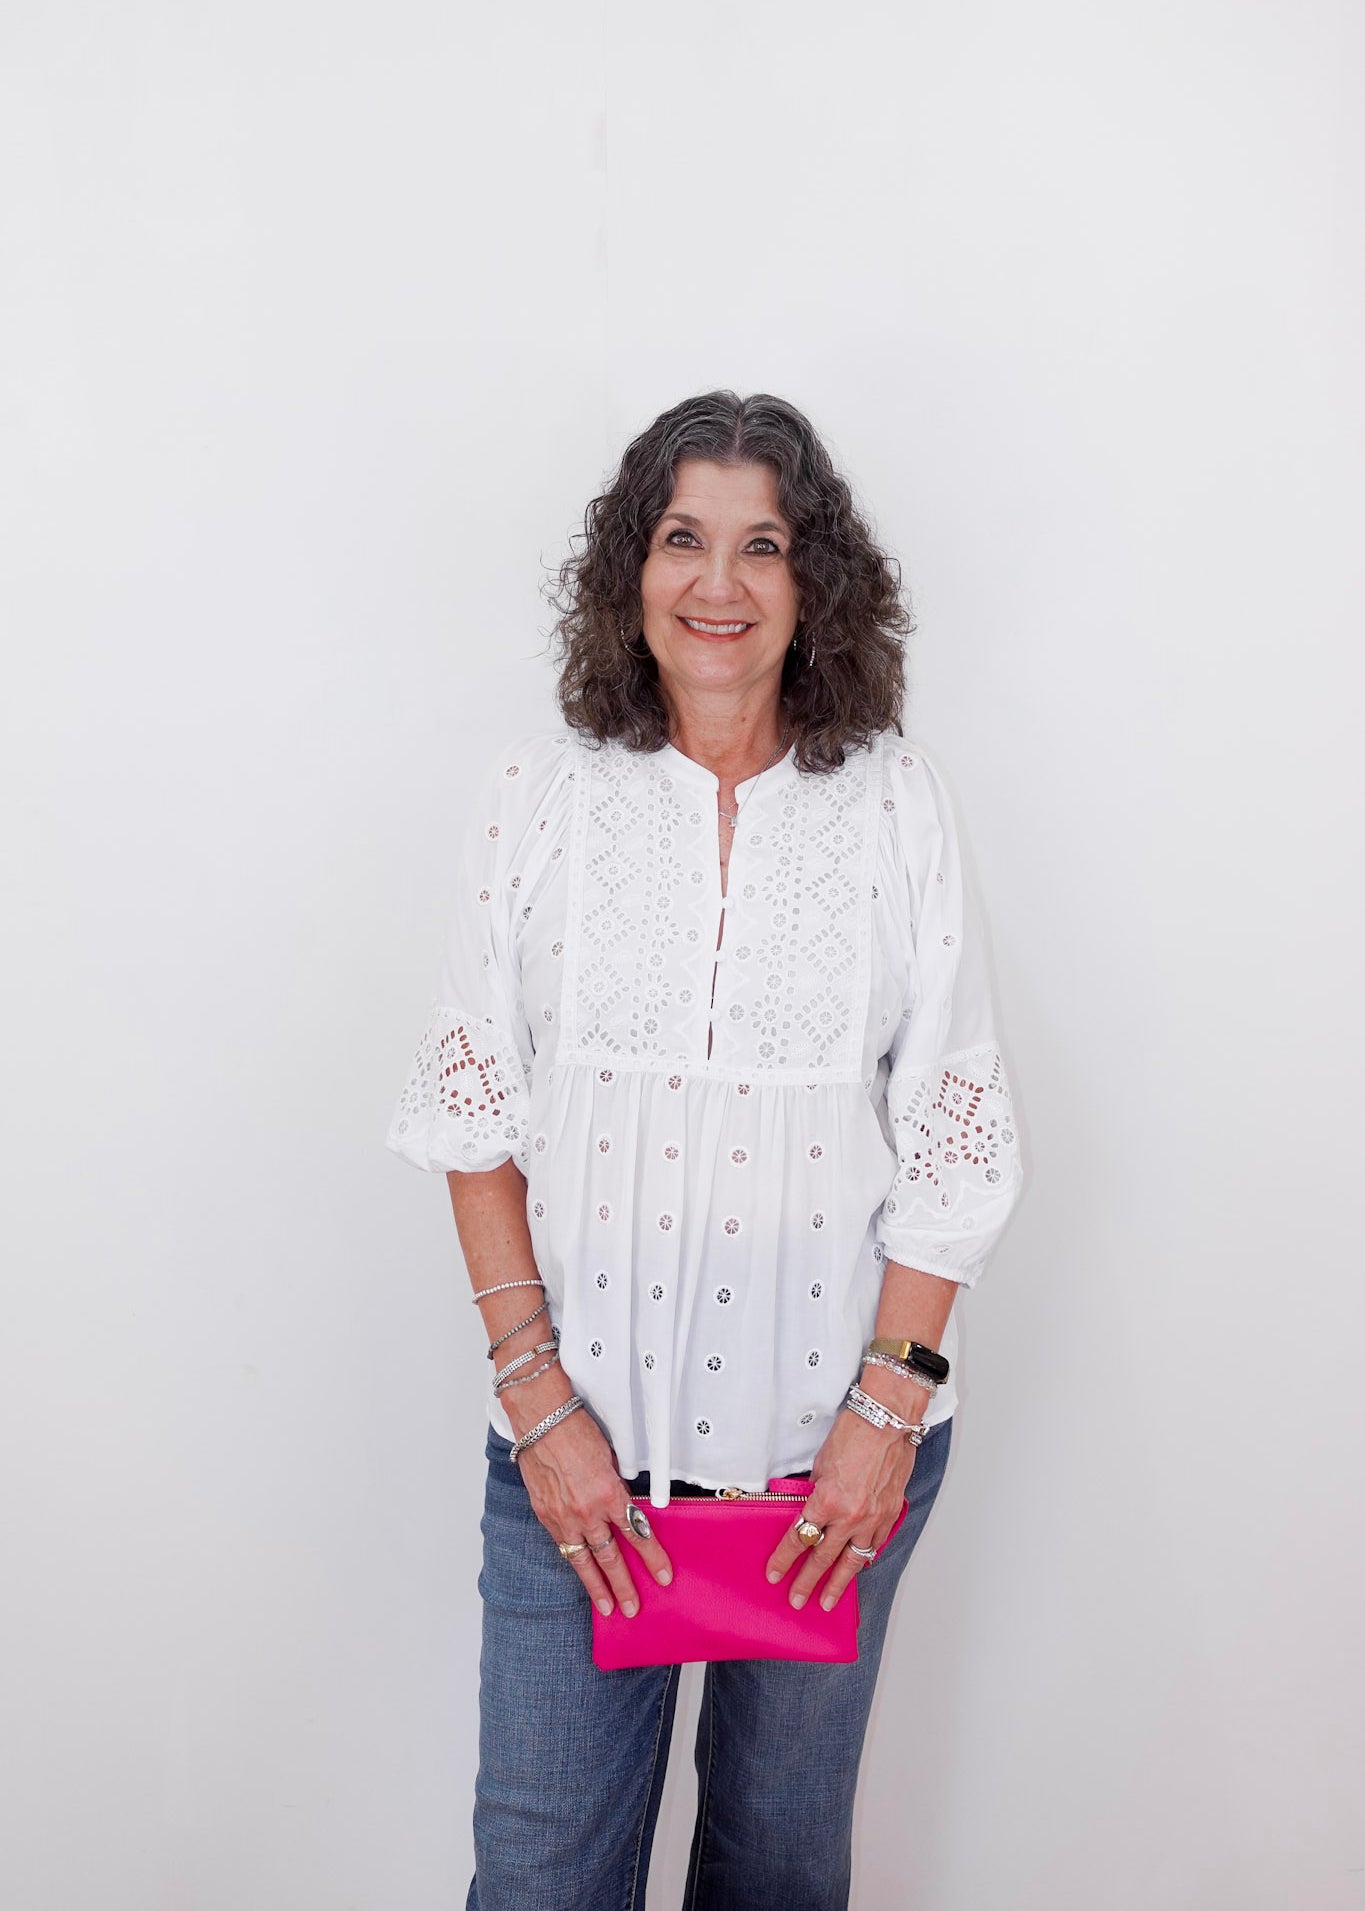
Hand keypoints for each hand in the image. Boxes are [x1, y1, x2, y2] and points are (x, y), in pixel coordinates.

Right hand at [516, 1401, 673, 1616]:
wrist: (541, 1420)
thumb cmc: (577, 1430)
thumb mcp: (610, 1459)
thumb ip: (618, 1488)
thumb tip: (626, 1507)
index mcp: (609, 1493)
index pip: (636, 1534)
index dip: (652, 1557)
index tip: (663, 1575)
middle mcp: (587, 1511)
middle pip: (610, 1557)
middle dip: (624, 1585)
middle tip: (633, 1607)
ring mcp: (564, 1516)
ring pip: (584, 1560)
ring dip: (597, 1586)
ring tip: (607, 1607)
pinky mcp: (546, 1515)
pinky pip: (564, 1546)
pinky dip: (574, 1562)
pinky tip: (582, 1574)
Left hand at [763, 1408, 914, 1611]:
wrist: (888, 1420)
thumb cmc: (854, 1433)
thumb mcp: (821, 1464)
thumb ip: (816, 1492)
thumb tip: (810, 1509)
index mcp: (827, 1501)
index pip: (799, 1538)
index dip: (784, 1559)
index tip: (775, 1574)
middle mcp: (851, 1516)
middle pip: (824, 1558)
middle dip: (808, 1582)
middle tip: (797, 1600)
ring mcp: (874, 1519)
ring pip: (853, 1561)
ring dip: (839, 1583)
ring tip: (829, 1601)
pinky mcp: (890, 1514)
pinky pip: (875, 1545)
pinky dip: (865, 1559)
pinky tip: (858, 1568)